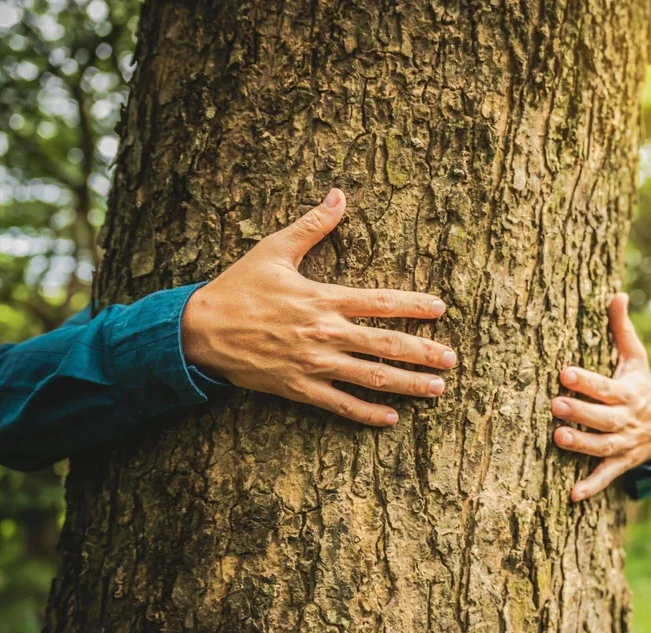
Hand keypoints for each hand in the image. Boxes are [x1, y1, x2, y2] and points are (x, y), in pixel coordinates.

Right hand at [182, 188, 455, 426]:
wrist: (199, 331)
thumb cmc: (238, 287)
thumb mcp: (274, 250)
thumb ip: (312, 225)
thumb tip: (338, 195)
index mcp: (323, 299)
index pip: (381, 303)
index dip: (414, 306)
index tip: (440, 309)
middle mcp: (324, 334)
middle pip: (386, 345)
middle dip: (423, 353)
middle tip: (451, 360)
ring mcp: (313, 365)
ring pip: (371, 377)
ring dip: (407, 384)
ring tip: (436, 389)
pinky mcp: (298, 388)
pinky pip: (339, 405)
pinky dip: (366, 413)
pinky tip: (391, 418)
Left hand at [552, 293, 650, 501]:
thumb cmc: (640, 386)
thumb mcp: (636, 359)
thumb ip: (622, 329)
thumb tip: (617, 293)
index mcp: (627, 392)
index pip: (605, 386)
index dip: (586, 380)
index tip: (564, 372)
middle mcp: (626, 419)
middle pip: (603, 417)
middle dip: (580, 411)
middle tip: (555, 404)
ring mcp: (624, 444)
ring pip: (603, 446)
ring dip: (582, 444)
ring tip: (558, 438)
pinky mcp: (621, 463)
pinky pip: (607, 476)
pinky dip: (592, 486)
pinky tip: (573, 495)